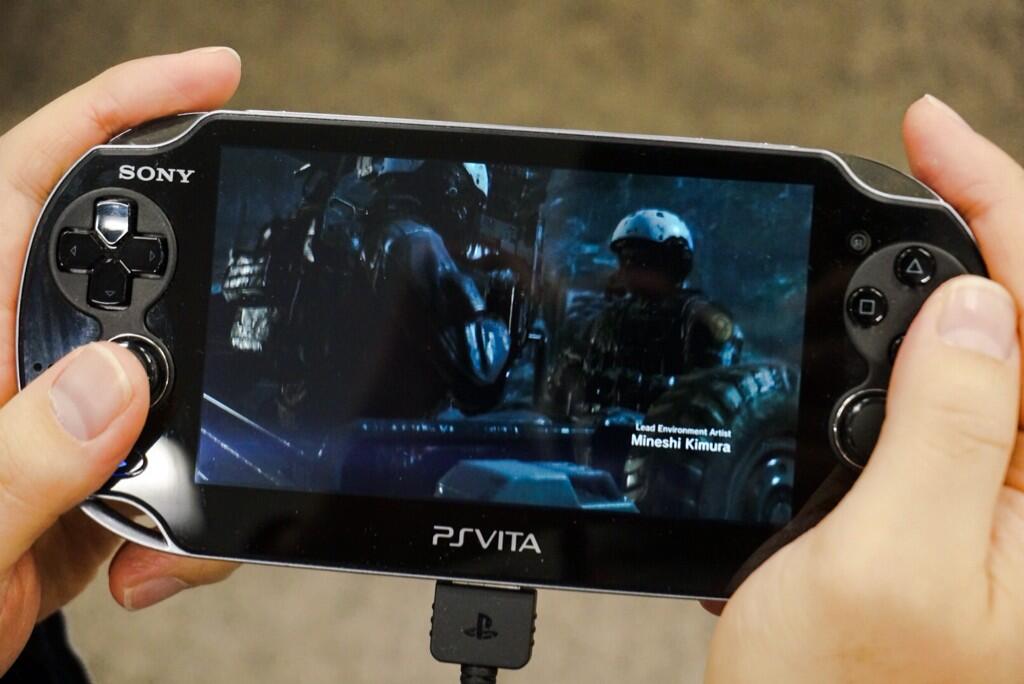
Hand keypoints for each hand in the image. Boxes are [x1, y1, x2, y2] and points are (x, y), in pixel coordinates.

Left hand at [0, 49, 242, 672]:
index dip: (118, 110)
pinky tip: (156, 567)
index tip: (210, 81)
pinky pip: (182, 465)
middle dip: (209, 305)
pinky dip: (195, 526)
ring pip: (183, 388)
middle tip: (259, 330)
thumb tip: (114, 383)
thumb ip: (16, 461)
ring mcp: (64, 421)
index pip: (29, 182)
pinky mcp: (95, 477)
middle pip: (137, 276)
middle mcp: (19, 362)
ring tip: (166, 539)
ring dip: (209, 463)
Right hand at [705, 95, 1023, 681]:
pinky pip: (947, 404)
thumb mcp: (888, 557)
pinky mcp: (957, 516)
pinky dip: (908, 351)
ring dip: (938, 286)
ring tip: (902, 231)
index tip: (927, 133)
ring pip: (982, 354)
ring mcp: (1002, 508)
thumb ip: (947, 424)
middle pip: (1022, 320)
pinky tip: (879, 339)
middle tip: (915, 166)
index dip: (996, 201)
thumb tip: (969, 305)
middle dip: (977, 225)